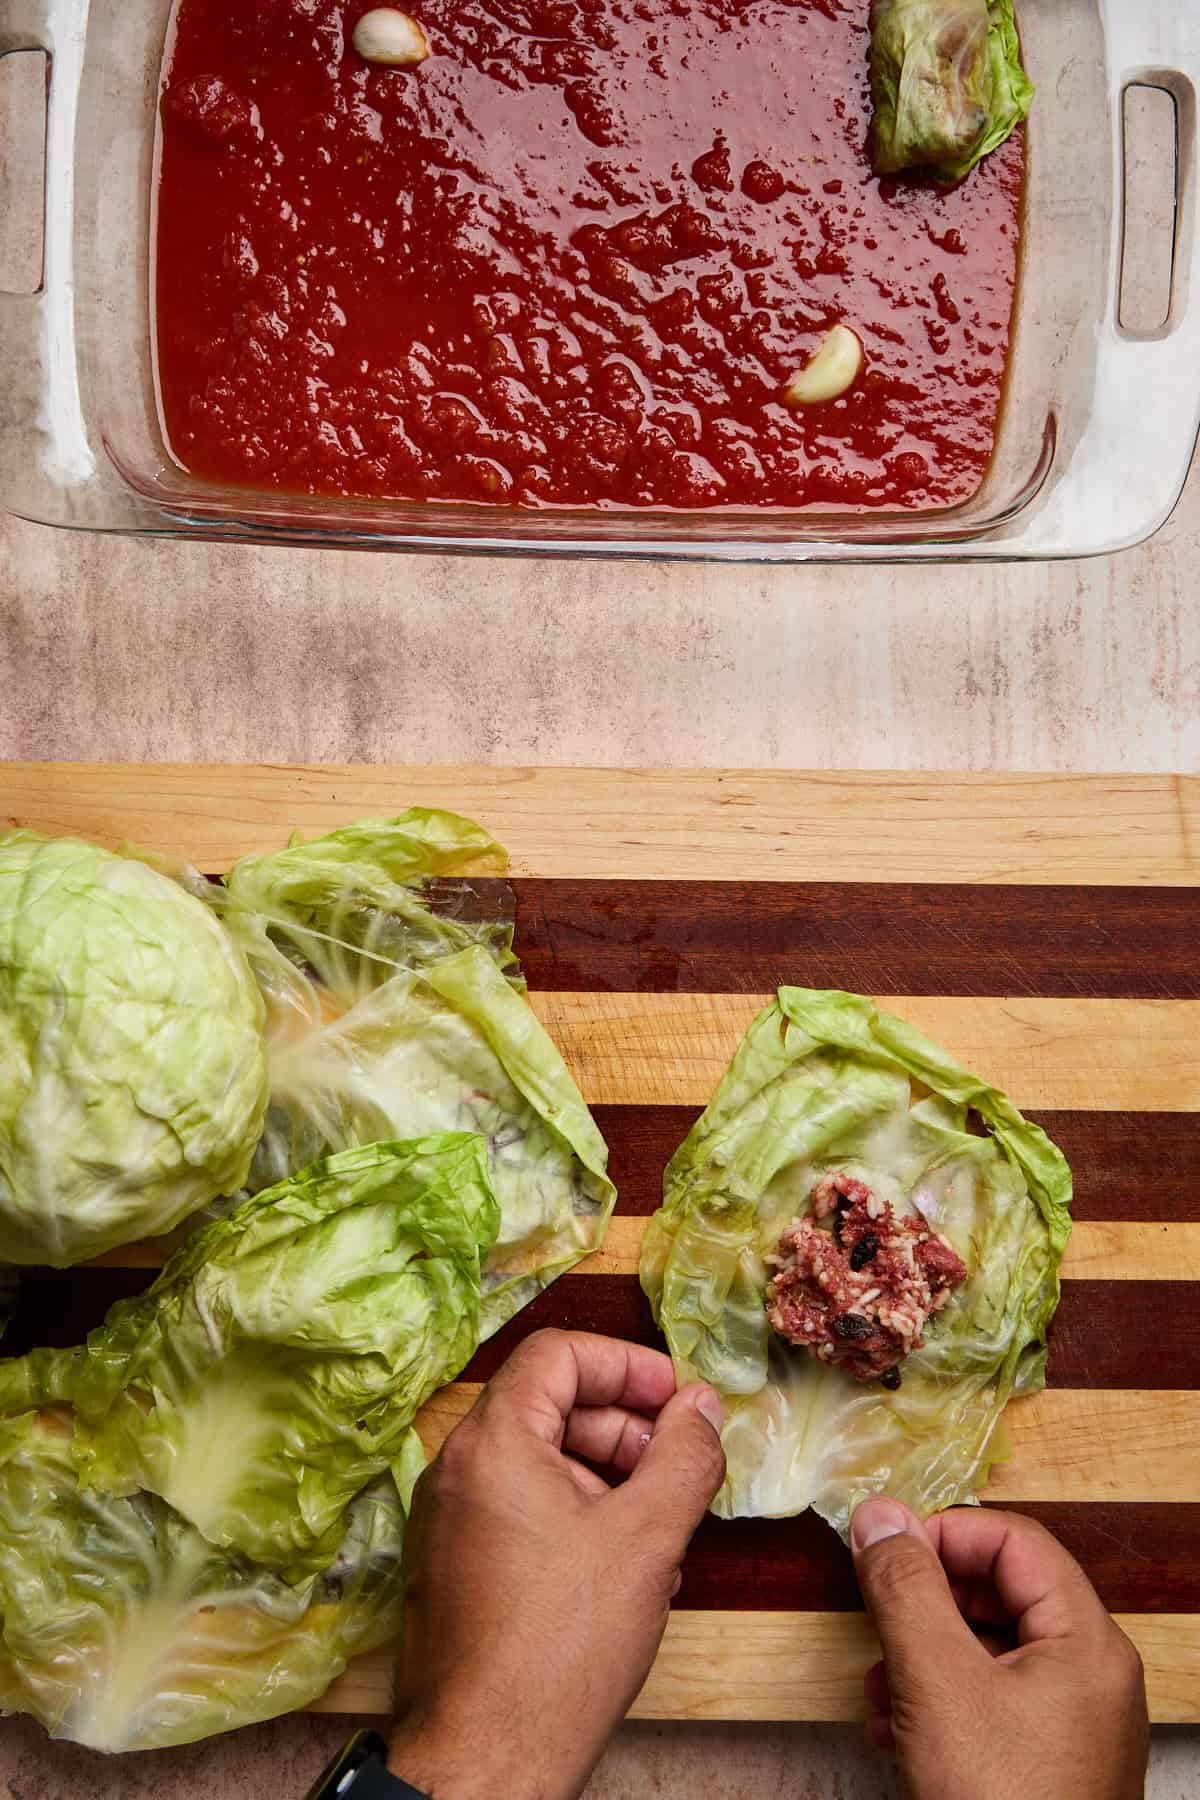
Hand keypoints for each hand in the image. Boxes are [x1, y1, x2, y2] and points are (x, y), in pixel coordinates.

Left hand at [387, 1329, 725, 1799]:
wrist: (484, 1761)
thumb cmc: (559, 1648)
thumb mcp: (646, 1538)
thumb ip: (683, 1457)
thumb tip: (700, 1406)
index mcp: (490, 1442)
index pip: (558, 1354)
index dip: (627, 1365)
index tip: (678, 1399)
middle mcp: (454, 1470)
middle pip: (548, 1405)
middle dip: (624, 1427)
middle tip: (678, 1468)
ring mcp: (446, 1521)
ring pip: (537, 1462)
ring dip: (606, 1477)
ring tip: (658, 1529)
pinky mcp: (451, 1567)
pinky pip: (518, 1510)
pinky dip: (573, 1515)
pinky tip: (620, 1568)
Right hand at [850, 1498, 1148, 1799]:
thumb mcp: (936, 1682)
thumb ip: (905, 1588)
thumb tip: (878, 1513)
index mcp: (1087, 1642)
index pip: (1015, 1540)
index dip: (944, 1534)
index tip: (882, 1553)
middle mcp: (1091, 1676)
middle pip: (1000, 1593)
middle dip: (926, 1604)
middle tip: (874, 1622)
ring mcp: (1071, 1725)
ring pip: (986, 1651)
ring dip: (920, 1657)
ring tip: (878, 1693)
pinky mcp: (1046, 1766)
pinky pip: (988, 1702)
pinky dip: (937, 1702)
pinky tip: (894, 1733)